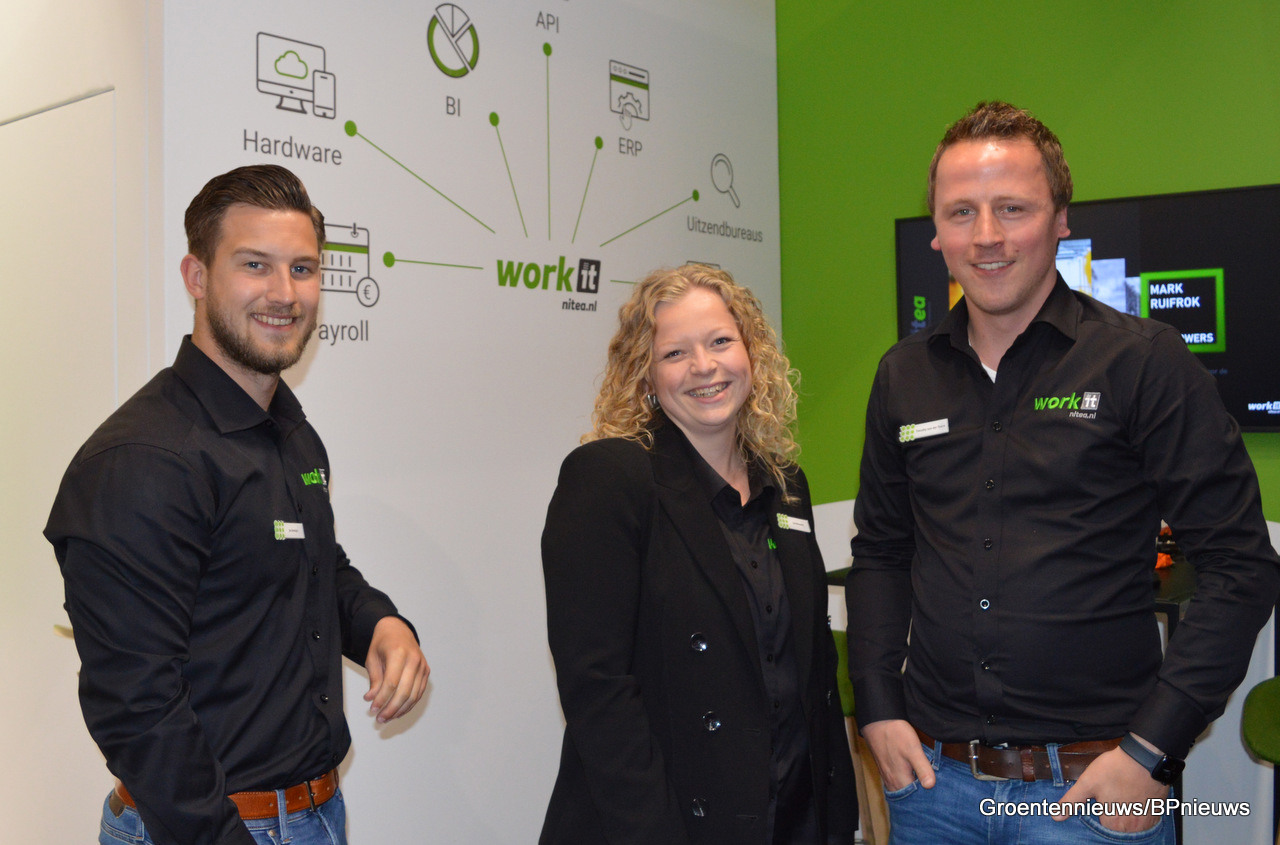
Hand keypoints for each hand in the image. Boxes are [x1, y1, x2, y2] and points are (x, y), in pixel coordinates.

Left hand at [363, 617, 429, 722]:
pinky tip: (398, 711)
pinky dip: (409, 705)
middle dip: (391, 709)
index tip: (372, 709)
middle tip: (380, 719)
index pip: (392, 683)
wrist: (397, 630)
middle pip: (405, 691)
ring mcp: (422, 666)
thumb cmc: (383, 643)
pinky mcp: (426, 671)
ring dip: (400, 710)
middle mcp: (414, 659)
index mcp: (399, 653)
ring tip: (387, 718)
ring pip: (414, 695)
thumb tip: (372, 699)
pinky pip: (419, 693)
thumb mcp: (372, 658)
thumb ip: (374, 679)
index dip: (382, 699)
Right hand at [861, 719, 935, 790]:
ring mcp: (887, 776)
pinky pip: (897, 782)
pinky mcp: (885, 769)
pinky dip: (906, 782)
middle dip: (921, 795)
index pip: (916, 799)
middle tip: (936, 790)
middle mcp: (891, 782)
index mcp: (899, 780)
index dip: (928, 797)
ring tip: (926, 783)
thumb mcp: (913, 749)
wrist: (877, 721)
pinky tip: (913, 775)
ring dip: (913, 789)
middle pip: (909, 796)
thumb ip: (922, 768)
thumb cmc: (895, 734)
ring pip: (902, 789)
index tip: (939, 793)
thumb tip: (930, 786)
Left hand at [1054, 743, 1168, 831]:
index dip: (1098, 818)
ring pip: (1133, 828)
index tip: (1098, 807)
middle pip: (1118, 831)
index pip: (1102, 831)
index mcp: (1113, 823)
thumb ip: (1072, 802)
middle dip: (1112, 820)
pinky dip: (1139, 816)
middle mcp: (1131, 827)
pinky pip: (1146, 822)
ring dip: (1126, 820)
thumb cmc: (1115, 769)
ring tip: (1121, 801)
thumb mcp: (1087, 783)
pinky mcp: (1156, 813)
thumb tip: (1056, 816)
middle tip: (1110, 801)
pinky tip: (1134, 802)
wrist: (1145, 757)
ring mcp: (1146, 821)